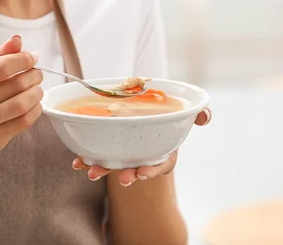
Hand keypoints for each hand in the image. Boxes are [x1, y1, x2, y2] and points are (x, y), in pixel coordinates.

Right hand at [0, 35, 43, 167]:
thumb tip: (18, 40)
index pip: (2, 66)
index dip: (23, 59)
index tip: (33, 57)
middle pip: (17, 83)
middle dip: (35, 75)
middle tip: (37, 74)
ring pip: (23, 102)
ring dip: (37, 93)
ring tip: (37, 89)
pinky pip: (25, 120)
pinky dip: (36, 109)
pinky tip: (34, 105)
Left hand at [71, 107, 211, 185]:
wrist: (143, 103)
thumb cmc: (165, 111)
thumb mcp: (182, 110)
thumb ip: (196, 113)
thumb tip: (206, 117)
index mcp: (162, 148)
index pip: (161, 164)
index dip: (153, 170)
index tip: (143, 173)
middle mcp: (143, 154)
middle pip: (136, 169)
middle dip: (128, 175)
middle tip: (121, 178)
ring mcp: (125, 152)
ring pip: (114, 165)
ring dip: (103, 170)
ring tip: (92, 172)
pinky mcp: (108, 146)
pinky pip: (97, 155)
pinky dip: (86, 159)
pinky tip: (77, 161)